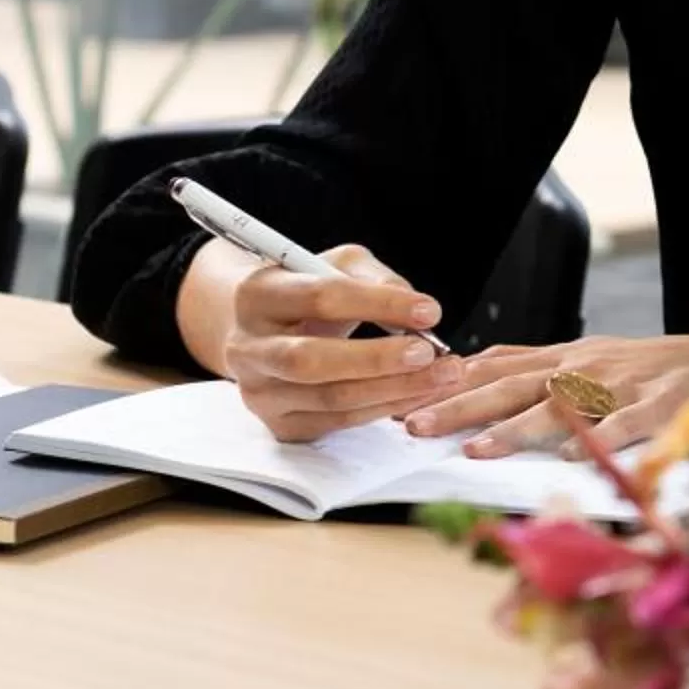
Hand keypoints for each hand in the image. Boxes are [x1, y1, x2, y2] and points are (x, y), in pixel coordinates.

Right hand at [220, 243, 465, 443]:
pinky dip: (382, 410)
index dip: (379, 304)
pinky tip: (418, 395)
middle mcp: (248, 347)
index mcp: (258, 295)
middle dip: (378, 359)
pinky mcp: (278, 423)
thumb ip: (377, 279)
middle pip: (311, 360)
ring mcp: (259, 391)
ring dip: (393, 390)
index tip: (429, 311)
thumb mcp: (338, 265)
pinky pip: (336, 422)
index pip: (321, 298)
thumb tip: (419, 313)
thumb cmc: (309, 291)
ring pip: (328, 398)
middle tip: (429, 353)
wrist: (264, 329)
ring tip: (440, 376)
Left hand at [403, 330, 688, 456]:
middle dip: (461, 405)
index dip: (448, 382)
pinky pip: (626, 425)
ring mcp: (622, 386)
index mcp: (566, 356)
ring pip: (561, 405)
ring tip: (477, 449)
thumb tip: (471, 366)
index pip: (497, 365)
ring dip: (516, 427)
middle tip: (414, 426)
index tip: (399, 399)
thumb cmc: (648, 367)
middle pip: (515, 384)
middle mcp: (586, 366)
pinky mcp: (660, 407)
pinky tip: (571, 456)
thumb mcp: (587, 356)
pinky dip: (599, 438)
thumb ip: (535, 364)